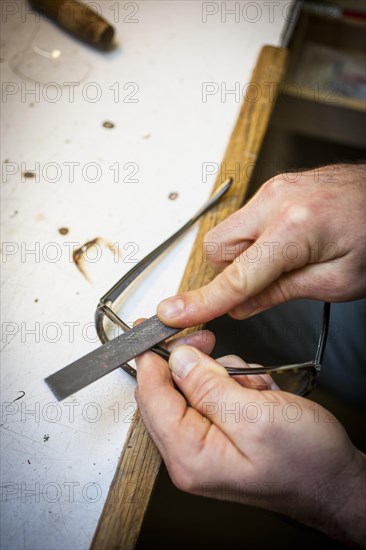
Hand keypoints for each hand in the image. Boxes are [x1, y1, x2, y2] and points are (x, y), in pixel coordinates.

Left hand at [135, 334, 365, 546]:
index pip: (151, 397)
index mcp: (190, 456)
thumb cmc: (307, 464)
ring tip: (257, 390)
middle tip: (216, 350)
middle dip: (199, 366)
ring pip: (195, 386)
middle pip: (169, 390)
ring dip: (226, 375)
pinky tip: (259, 395)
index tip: (157, 331)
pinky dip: (237, 384)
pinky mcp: (220, 435)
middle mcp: (190, 454)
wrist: (336, 482)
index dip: (153, 358)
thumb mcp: (257, 417)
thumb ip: (209, 386)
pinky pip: (214, 394)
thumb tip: (177, 359)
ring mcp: (204, 446)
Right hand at [157, 164, 365, 326]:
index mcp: (294, 227)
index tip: (174, 314)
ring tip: (287, 262)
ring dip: (246, 258)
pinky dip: (256, 242)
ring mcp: (274, 189)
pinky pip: (246, 221)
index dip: (202, 301)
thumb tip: (242, 305)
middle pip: (218, 249)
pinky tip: (288, 246)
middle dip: (232, 274)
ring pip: (230, 235)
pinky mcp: (276, 186)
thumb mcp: (339, 281)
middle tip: (267, 284)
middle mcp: (276, 200)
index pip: (235, 276)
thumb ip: (282, 292)